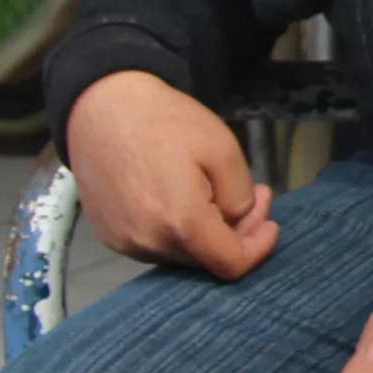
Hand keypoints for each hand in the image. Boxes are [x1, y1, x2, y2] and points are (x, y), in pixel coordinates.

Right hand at [65, 69, 279, 280]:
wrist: (100, 108)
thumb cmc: (163, 122)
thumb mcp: (221, 148)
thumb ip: (239, 195)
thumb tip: (236, 220)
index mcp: (181, 223)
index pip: (230, 264)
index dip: (258, 249)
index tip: (271, 224)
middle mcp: (149, 242)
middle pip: (206, 259)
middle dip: (237, 232)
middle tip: (253, 196)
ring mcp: (125, 242)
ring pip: (181, 254)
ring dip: (206, 232)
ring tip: (217, 192)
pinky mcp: (110, 235)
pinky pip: (155, 245)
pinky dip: (176, 230)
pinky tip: (182, 198)